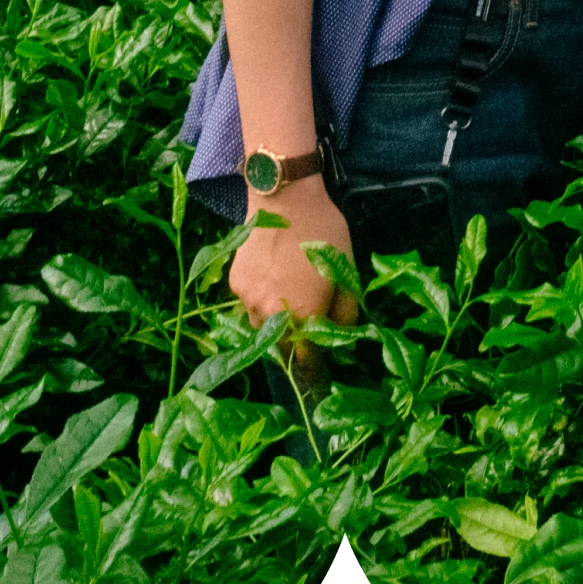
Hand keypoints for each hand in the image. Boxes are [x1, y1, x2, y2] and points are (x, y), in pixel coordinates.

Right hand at [229, 172, 355, 393]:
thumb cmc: (324, 232)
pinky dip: (261, 305)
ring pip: (262, 329)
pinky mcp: (235, 284)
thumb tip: (344, 339)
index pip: (308, 361)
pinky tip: (274, 286)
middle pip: (281, 349)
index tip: (319, 385)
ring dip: (276, 329)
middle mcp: (271, 314)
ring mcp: (248, 300)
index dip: (315, 375)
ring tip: (289, 312)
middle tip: (306, 347)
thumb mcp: (347, 271)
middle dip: (294, 352)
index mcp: (303, 315)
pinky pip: (248, 306)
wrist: (285, 198)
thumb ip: (346, 312)